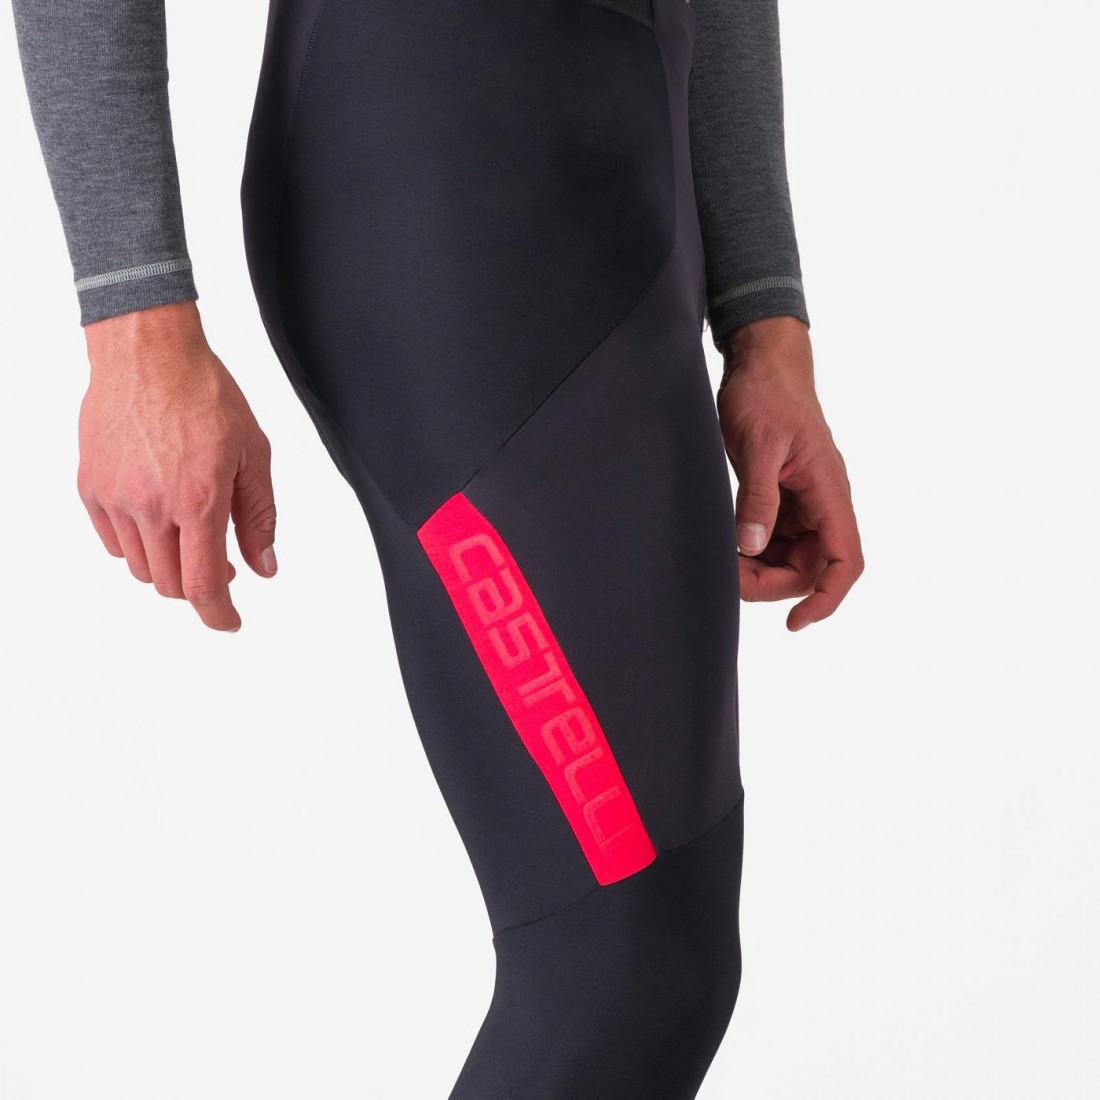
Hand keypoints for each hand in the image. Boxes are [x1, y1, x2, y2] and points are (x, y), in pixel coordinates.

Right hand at [79, 300, 276, 631]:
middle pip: (170, 584)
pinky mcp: (90, 487)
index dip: (218, 614)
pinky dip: (139, 546)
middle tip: (222, 565)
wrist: (148, 354)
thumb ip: (260, 516)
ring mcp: (115, 498)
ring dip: (171, 566)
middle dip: (199, 587)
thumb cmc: (207, 396)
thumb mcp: (254, 455)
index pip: (202, 585)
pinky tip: (159, 520)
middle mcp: (151, 505)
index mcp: (198, 500)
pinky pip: (114, 542)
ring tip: (191, 535)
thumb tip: (264, 567)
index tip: (230, 622)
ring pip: (141, 568)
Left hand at [717, 315, 862, 630]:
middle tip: (728, 575)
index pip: (845, 559)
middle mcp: (823, 503)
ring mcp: (803, 504)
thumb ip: (757, 497)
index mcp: (830, 490)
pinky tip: (727, 545)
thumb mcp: (759, 446)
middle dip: (772, 582)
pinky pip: (774, 541)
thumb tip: (751, 547)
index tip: (796, 622)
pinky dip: (752, 551)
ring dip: (759, 570)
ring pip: (790, 559)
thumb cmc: (767, 396)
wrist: (761, 365)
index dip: (827, 597)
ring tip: (722, 560)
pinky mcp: (782, 500)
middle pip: (811, 568)